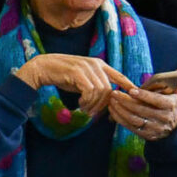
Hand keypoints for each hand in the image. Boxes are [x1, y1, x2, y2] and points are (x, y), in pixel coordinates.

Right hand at [12, 53, 137, 110]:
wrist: (43, 68)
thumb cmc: (64, 75)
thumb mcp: (84, 79)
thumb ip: (96, 85)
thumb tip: (108, 100)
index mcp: (100, 64)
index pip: (120, 76)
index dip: (128, 86)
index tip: (134, 97)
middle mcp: (96, 64)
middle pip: (110, 89)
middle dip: (103, 104)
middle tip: (93, 113)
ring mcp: (87, 67)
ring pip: (101, 91)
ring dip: (93, 104)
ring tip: (85, 109)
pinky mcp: (78, 73)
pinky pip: (90, 91)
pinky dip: (86, 101)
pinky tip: (80, 104)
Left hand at [104, 82, 176, 141]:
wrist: (172, 129)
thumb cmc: (169, 107)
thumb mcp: (174, 95)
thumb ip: (175, 82)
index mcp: (170, 105)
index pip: (157, 100)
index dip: (144, 95)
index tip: (131, 90)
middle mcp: (163, 117)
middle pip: (142, 109)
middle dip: (126, 101)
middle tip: (114, 93)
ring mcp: (154, 127)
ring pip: (134, 119)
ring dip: (121, 110)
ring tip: (112, 101)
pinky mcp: (146, 134)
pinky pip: (130, 126)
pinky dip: (119, 118)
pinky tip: (113, 110)